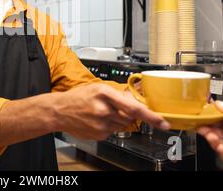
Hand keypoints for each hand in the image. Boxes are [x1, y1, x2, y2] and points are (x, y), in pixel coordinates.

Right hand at [54, 83, 169, 140]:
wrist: (59, 111)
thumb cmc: (77, 98)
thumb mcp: (97, 88)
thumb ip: (117, 94)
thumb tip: (134, 99)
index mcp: (105, 93)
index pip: (134, 107)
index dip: (151, 116)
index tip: (163, 122)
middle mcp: (104, 109)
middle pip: (130, 117)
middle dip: (128, 114)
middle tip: (114, 108)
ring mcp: (101, 124)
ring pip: (123, 125)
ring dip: (118, 120)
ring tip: (101, 113)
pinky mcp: (99, 134)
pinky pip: (113, 131)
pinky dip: (109, 126)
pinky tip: (97, 120)